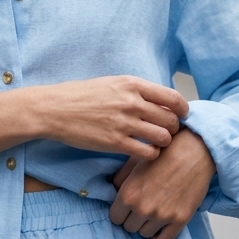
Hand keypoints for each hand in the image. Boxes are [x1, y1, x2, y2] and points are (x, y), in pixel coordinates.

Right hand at [38, 76, 188, 162]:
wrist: (56, 109)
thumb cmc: (82, 96)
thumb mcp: (112, 83)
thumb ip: (136, 90)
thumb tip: (160, 99)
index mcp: (133, 84)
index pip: (173, 97)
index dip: (183, 109)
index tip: (181, 116)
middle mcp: (132, 102)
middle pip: (171, 119)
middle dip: (174, 128)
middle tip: (168, 133)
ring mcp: (124, 123)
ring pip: (162, 137)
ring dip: (164, 142)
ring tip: (157, 144)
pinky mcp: (115, 143)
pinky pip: (147, 152)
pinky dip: (151, 155)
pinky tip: (145, 153)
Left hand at [109, 127, 215, 238]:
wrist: (195, 150)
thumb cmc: (163, 153)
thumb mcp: (134, 161)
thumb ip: (119, 180)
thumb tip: (112, 194)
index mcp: (128, 195)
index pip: (115, 218)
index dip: (121, 212)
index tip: (129, 208)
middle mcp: (143, 208)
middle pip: (129, 228)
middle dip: (134, 218)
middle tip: (144, 207)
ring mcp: (162, 216)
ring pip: (145, 234)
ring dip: (148, 225)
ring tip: (155, 212)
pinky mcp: (179, 220)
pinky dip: (160, 236)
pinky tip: (162, 225)